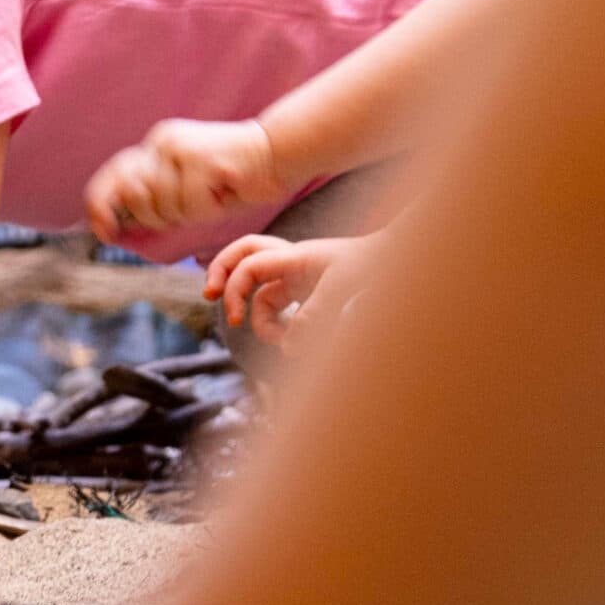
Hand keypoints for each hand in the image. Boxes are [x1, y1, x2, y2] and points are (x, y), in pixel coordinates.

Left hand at [86, 119, 285, 241]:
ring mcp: (178, 147)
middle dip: (155, 216)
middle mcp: (162, 142)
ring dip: (189, 213)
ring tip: (214, 196)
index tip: (104, 233)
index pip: (113, 175)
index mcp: (157, 148)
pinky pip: (189, 205)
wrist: (279, 152)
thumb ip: (155, 199)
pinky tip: (225, 193)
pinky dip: (208, 210)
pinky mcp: (198, 158)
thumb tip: (116, 223)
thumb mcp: (188, 191)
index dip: (100, 206)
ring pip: (162, 204)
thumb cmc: (237, 180)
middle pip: (133, 195)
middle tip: (189, 209)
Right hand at [205, 234, 367, 348]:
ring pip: (258, 288)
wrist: (395, 258)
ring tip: (275, 340)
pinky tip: (288, 341)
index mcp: (295, 255)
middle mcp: (289, 261)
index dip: (235, 290)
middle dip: (221, 273)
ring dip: (257, 314)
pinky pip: (276, 303)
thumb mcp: (344, 286)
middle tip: (208, 295)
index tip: (237, 321)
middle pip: (241, 254)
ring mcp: (296, 275)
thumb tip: (289, 349)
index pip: (250, 266)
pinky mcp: (304, 290)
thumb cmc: (372, 263)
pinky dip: (276, 323)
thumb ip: (315, 316)